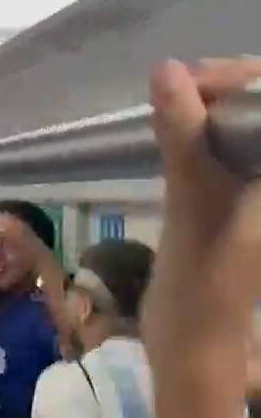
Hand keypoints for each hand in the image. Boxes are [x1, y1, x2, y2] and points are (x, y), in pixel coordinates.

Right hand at [143, 57, 260, 365]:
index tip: (194, 82)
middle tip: (179, 88)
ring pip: (249, 130)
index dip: (244, 79)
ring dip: (216, 109)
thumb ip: (184, 134)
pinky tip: (178, 131)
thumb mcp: (191, 201)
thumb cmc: (203, 279)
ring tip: (175, 102)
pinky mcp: (244, 206)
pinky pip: (234, 151)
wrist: (194, 348)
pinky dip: (209, 134)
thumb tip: (166, 70)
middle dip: (230, 88)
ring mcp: (259, 196)